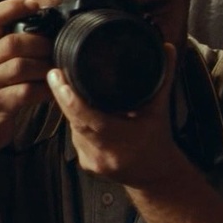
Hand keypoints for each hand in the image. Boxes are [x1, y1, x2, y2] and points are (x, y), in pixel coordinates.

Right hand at [0, 0, 53, 154]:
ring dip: (44, 68)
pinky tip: (52, 91)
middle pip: (13, 42)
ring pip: (21, 66)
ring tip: (55, 72)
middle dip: (41, 44)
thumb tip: (44, 32)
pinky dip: (44, 90)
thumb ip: (8, 52)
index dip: (13, 6)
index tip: (35, 6)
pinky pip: (26, 91)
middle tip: (55, 50)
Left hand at [48, 43, 183, 186]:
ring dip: (72, 110)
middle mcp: (102, 153)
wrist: (157, 175)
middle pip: (74, 119)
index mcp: (120, 140)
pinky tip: (82, 113)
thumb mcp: (160, 109)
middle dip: (65, 97)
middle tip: (57, 75)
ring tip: (72, 92)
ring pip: (72, 127)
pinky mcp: (85, 164)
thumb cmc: (159, 141)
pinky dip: (78, 123)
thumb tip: (166, 48)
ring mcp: (91, 161)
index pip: (86, 117)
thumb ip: (163, 78)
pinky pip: (75, 137)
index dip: (68, 97)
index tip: (57, 76)